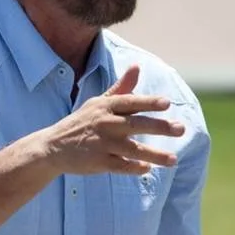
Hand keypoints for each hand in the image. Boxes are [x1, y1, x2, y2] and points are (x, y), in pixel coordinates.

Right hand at [41, 64, 184, 175]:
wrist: (53, 146)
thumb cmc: (82, 122)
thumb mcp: (98, 103)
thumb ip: (121, 88)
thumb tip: (137, 66)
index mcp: (105, 107)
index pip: (130, 102)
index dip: (148, 102)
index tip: (167, 103)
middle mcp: (104, 124)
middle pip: (135, 125)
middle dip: (159, 127)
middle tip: (181, 129)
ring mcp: (101, 144)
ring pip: (132, 149)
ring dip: (154, 155)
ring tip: (174, 160)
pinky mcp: (98, 162)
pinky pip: (120, 166)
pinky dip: (134, 168)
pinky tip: (148, 169)